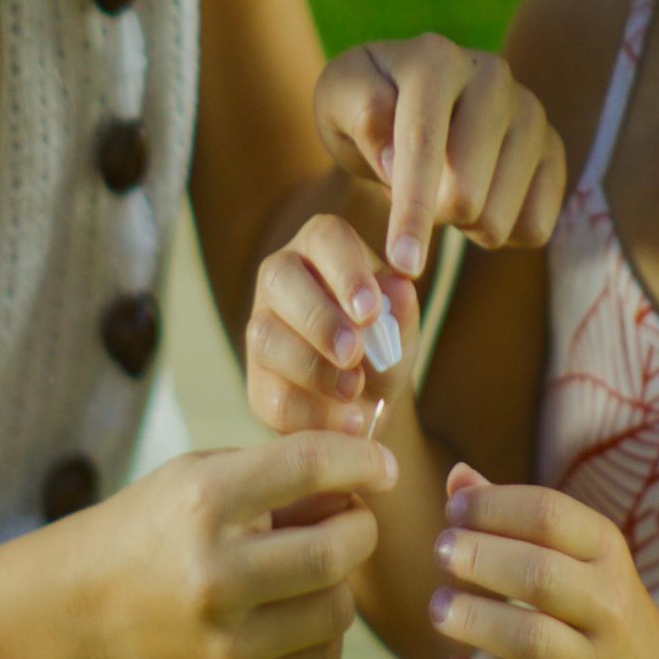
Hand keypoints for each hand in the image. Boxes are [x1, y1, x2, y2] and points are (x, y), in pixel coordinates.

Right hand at [82, 432, 396, 658]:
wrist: (82, 611)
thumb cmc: (152, 528)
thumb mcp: (200, 476)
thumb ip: (281, 474)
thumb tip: (362, 485)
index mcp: (202, 503)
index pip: (308, 466)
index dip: (361, 461)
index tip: (381, 467)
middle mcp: (215, 575)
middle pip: (337, 550)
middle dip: (358, 527)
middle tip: (346, 519)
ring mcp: (227, 641)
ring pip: (339, 608)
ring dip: (337, 582)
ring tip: (303, 568)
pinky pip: (325, 656)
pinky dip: (322, 629)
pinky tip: (290, 610)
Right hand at [245, 212, 420, 434]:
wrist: (368, 402)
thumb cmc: (384, 347)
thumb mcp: (402, 330)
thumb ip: (402, 311)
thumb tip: (400, 287)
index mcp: (322, 248)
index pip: (326, 238)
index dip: (346, 272)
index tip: (370, 311)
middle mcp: (282, 276)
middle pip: (279, 277)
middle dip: (319, 318)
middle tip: (353, 352)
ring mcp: (260, 326)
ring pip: (266, 336)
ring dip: (312, 367)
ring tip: (352, 389)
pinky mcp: (256, 380)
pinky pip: (271, 394)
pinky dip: (311, 412)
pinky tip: (346, 421)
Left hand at [315, 35, 566, 279]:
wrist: (414, 100)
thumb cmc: (367, 106)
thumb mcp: (338, 102)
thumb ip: (359, 119)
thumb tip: (393, 160)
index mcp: (435, 59)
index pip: (424, 145)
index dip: (412, 209)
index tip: (403, 261)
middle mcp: (493, 77)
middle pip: (466, 194)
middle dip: (430, 216)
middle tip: (412, 195)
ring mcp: (531, 113)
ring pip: (498, 218)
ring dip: (462, 225)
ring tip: (444, 189)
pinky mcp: (554, 149)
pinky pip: (534, 226)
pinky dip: (500, 231)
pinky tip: (480, 198)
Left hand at [429, 463, 658, 658]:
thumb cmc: (596, 606)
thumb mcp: (576, 556)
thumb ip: (515, 517)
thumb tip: (455, 477)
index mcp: (607, 554)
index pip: (551, 515)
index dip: (495, 506)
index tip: (453, 511)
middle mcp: (610, 608)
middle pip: (541, 575)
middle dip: (483, 560)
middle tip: (440, 553)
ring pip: (533, 640)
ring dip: (477, 621)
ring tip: (438, 610)